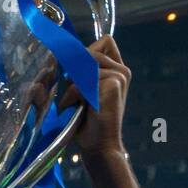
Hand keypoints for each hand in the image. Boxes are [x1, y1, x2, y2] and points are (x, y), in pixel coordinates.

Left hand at [59, 36, 129, 158]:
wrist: (99, 146)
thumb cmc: (87, 122)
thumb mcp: (83, 91)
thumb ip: (81, 71)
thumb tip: (65, 51)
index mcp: (117, 70)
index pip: (104, 41)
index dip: (86, 52)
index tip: (74, 72)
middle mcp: (122, 70)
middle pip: (89, 51)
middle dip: (74, 71)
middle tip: (74, 95)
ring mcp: (120, 75)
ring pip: (84, 65)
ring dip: (72, 86)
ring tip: (74, 105)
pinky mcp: (114, 83)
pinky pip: (83, 80)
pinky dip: (73, 95)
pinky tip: (77, 109)